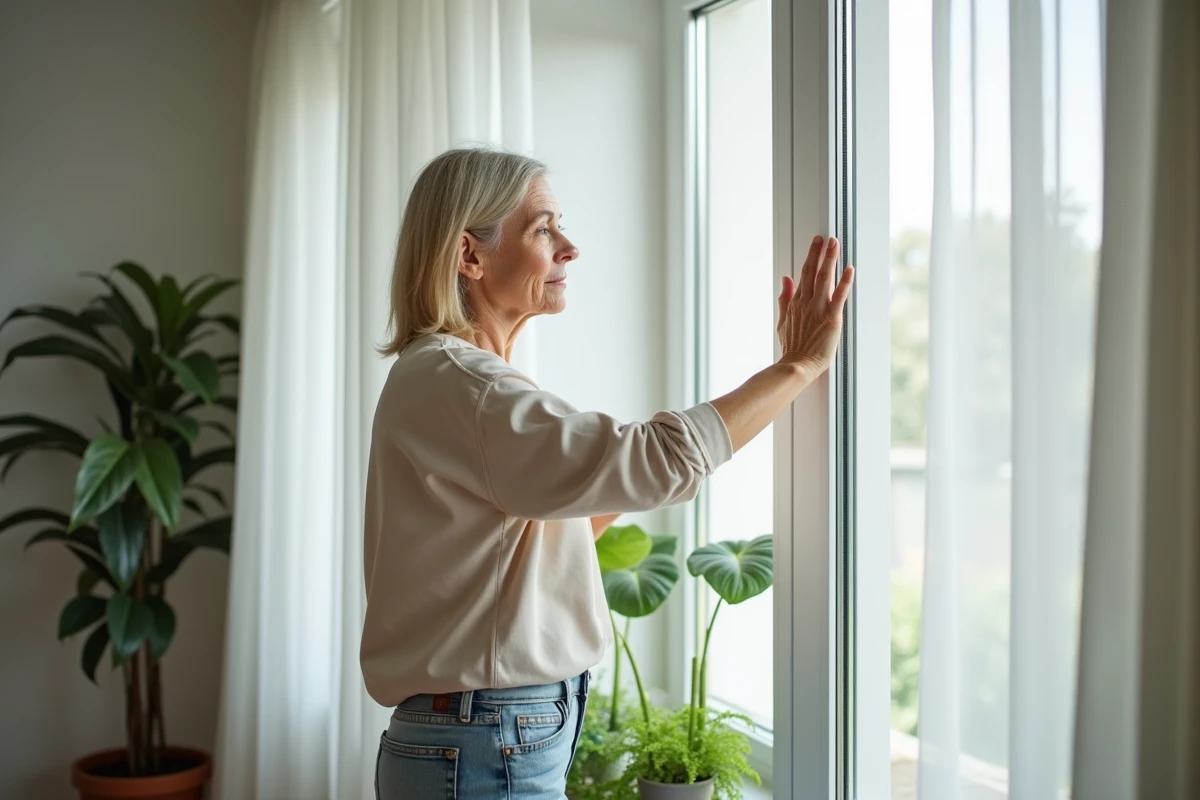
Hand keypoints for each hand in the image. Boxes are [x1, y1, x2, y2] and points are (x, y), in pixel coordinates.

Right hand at [776, 235, 853, 375]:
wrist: (797, 365)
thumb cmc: (792, 348)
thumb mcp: (782, 321)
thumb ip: (784, 298)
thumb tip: (785, 279)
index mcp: (795, 303)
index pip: (803, 275)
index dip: (810, 257)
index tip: (815, 244)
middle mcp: (806, 302)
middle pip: (812, 272)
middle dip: (818, 252)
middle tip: (824, 237)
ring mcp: (818, 309)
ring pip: (824, 278)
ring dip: (830, 259)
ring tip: (834, 244)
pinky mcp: (831, 318)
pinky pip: (839, 296)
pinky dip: (845, 282)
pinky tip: (849, 269)